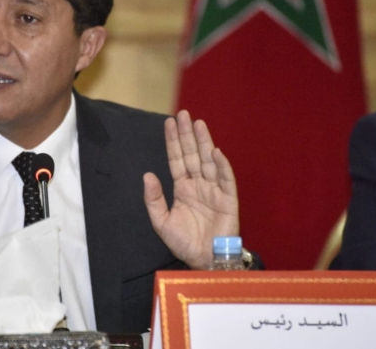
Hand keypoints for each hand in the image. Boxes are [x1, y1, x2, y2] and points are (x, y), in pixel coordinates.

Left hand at [143, 110, 239, 269]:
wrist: (204, 261)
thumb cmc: (184, 243)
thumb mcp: (162, 222)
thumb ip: (154, 199)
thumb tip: (147, 174)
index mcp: (183, 188)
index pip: (177, 159)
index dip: (173, 142)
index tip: (169, 122)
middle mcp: (198, 185)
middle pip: (193, 154)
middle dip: (187, 135)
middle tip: (184, 114)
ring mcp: (214, 190)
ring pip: (208, 161)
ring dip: (204, 142)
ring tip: (198, 124)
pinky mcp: (228, 199)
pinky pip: (225, 179)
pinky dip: (221, 165)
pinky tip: (215, 151)